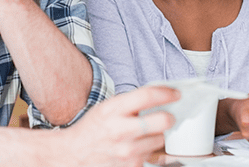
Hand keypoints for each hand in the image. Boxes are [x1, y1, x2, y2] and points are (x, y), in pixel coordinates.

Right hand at [58, 86, 179, 166]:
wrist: (73, 155)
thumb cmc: (92, 130)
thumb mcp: (106, 109)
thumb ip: (130, 103)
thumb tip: (159, 96)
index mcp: (112, 110)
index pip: (147, 96)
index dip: (167, 93)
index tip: (175, 94)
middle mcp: (121, 130)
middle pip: (163, 121)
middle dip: (168, 118)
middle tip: (166, 117)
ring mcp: (127, 151)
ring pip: (161, 140)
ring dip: (157, 137)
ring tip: (142, 135)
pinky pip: (151, 156)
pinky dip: (148, 151)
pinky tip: (136, 148)